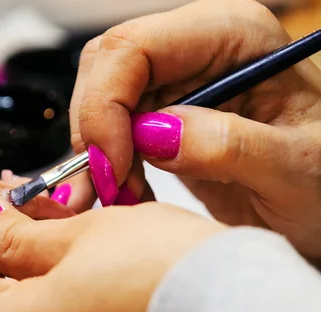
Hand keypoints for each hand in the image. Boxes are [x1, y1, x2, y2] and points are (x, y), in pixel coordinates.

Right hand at [68, 0, 320, 259]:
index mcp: (235, 35)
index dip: (106, 104)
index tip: (112, 165)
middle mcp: (198, 51)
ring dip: (97, 153)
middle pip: (106, 68)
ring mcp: (178, 82)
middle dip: (95, 129)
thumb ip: (229, 145)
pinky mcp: (164, 116)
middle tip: (109, 186)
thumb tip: (153, 133)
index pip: (136, 46)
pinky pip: (112, 130)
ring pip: (100, 99)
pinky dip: (108, 166)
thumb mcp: (296, 168)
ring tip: (122, 197)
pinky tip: (129, 193)